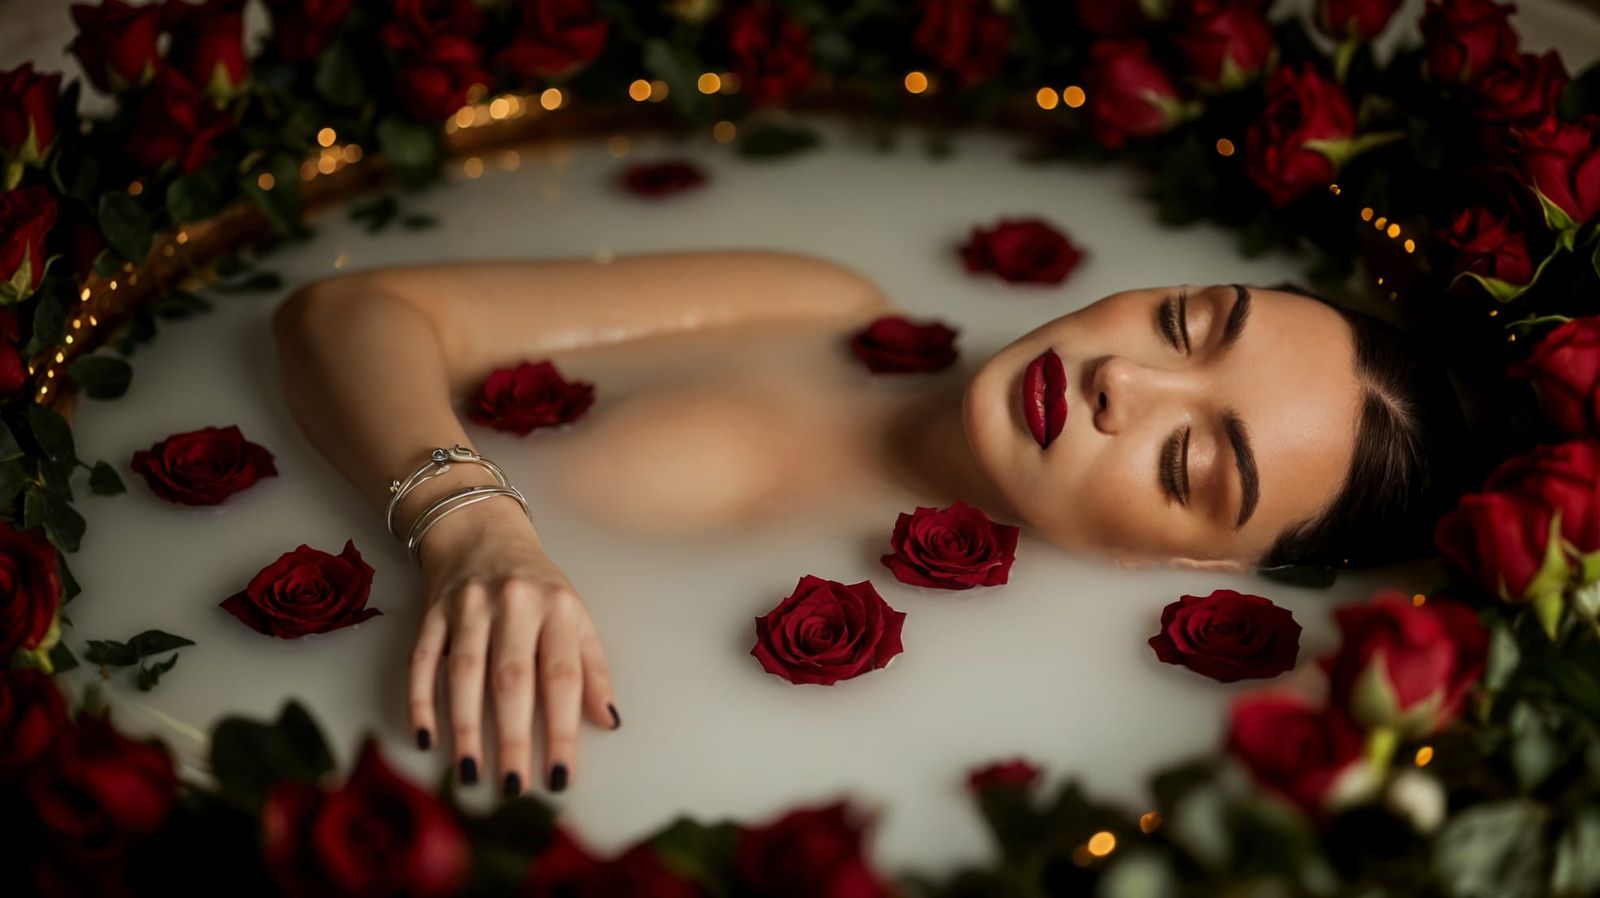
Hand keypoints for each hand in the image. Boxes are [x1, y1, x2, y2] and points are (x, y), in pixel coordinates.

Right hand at [408, 504, 618, 794]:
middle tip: (514, 786)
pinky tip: (426, 738)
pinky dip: (420, 700)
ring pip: (464, 673)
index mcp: (558, 608)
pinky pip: (422, 660)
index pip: (562, 676)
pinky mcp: (432, 612)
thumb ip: (592, 668)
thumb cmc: (538, 587)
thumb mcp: (574, 616)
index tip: (560, 776)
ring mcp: (468, 606)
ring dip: (465, 727)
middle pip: (512, 679)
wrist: (482, 531)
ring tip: (471, 774)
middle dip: (512, 737)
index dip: (562, 728)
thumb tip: (608, 721)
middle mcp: (513, 604)